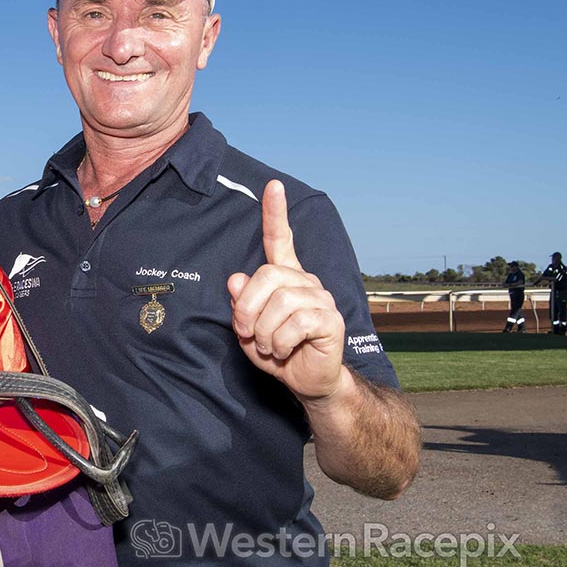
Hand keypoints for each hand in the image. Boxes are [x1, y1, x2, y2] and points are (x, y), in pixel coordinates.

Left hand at [226, 180, 344, 400]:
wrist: (307, 381)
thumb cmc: (277, 351)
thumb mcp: (248, 329)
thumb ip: (240, 305)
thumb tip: (236, 280)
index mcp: (285, 277)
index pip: (280, 239)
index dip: (275, 213)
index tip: (273, 186)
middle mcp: (306, 281)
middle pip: (267, 276)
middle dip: (247, 308)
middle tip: (247, 332)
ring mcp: (321, 299)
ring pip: (280, 302)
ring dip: (264, 331)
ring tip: (269, 346)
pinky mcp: (331, 320)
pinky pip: (296, 323)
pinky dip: (280, 342)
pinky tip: (283, 350)